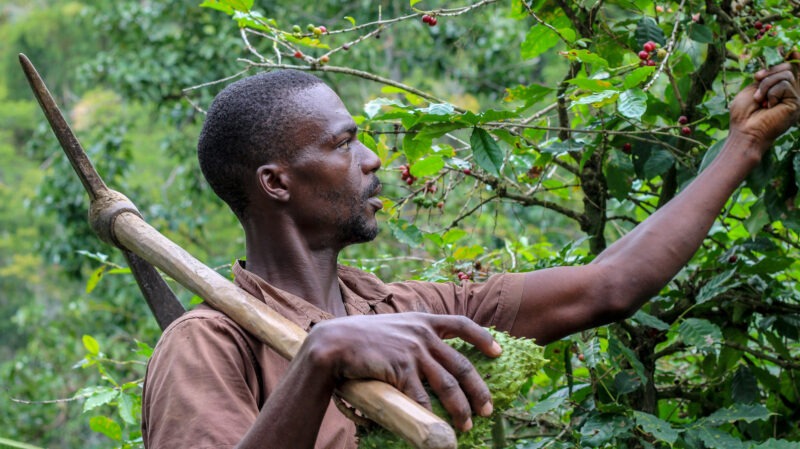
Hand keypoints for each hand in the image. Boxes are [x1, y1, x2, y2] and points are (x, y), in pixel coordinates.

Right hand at [303, 313, 500, 431]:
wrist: (334, 342)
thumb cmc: (360, 338)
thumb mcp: (392, 328)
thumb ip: (411, 338)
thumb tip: (428, 360)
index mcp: (422, 320)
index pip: (462, 324)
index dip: (483, 338)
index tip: (498, 352)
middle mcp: (422, 334)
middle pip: (461, 364)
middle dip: (478, 390)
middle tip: (487, 409)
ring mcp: (413, 350)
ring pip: (447, 384)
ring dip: (460, 408)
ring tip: (466, 425)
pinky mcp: (400, 368)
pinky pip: (422, 397)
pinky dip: (432, 415)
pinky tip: (438, 427)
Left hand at [729, 51, 799, 153]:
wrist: (745, 131)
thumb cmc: (744, 114)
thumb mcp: (753, 88)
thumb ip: (767, 75)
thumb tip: (783, 56)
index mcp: (779, 88)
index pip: (791, 66)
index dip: (791, 55)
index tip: (786, 49)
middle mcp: (790, 92)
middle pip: (787, 66)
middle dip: (769, 71)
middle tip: (756, 78)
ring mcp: (794, 97)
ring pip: (785, 74)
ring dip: (766, 84)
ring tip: (759, 99)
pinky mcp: (796, 102)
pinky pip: (784, 84)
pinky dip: (770, 92)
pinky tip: (768, 106)